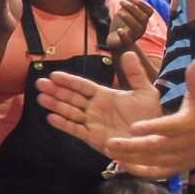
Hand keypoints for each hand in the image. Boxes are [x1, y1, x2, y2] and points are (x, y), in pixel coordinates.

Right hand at [34, 50, 160, 156]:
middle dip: (56, 90)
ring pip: (69, 112)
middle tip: (40, 83)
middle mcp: (94, 108)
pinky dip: (63, 124)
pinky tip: (51, 118)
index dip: (68, 80)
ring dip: (55, 105)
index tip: (54, 75)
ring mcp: (91, 122)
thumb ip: (135, 74)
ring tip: (41, 98)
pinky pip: (75, 130)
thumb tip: (129, 53)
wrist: (154, 141)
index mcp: (103, 95)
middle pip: (71, 97)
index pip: (82, 85)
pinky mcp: (92, 138)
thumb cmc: (149, 117)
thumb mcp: (145, 93)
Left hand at [107, 0, 153, 51]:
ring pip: (137, 28)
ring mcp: (134, 36)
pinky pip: (128, 40)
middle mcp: (141, 28)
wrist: (116, 41)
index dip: (143, 4)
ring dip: (129, 19)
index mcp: (142, 20)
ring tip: (119, 12)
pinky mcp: (125, 43)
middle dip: (132, 9)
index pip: (149, 11)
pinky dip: (124, 35)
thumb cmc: (122, 24)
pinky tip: (119, 30)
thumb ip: (130, 1)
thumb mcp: (125, 11)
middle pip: (142, 18)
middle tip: (121, 2)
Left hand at [108, 60, 194, 177]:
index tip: (134, 127)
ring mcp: (177, 159)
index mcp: (187, 126)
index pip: (169, 128)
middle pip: (155, 148)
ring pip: (151, 161)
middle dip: (132, 147)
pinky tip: (120, 165)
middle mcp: (181, 145)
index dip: (153, 128)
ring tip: (108, 151)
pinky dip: (139, 171)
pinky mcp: (174, 168)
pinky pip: (155, 172)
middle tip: (110, 142)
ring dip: (130, 158)